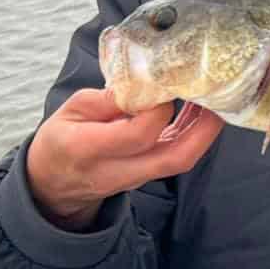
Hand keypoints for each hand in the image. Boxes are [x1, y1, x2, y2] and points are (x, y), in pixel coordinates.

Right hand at [26, 88, 223, 231]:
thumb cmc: (62, 139)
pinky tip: (201, 109)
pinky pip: (178, 157)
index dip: (159, 110)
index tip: (165, 87)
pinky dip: (195, 133)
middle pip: (174, 158)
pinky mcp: (149, 174)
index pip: (138, 135)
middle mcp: (117, 169)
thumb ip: (107, 99)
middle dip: (203, 128)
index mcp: (88, 149)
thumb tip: (145, 85)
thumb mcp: (71, 110)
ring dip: (204, 130)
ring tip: (212, 97)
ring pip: (181, 160)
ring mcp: (137, 177)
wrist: (54, 183)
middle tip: (215, 96)